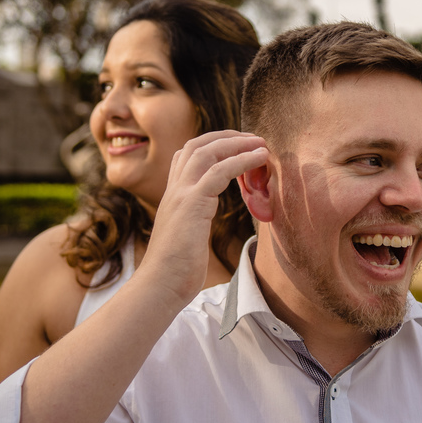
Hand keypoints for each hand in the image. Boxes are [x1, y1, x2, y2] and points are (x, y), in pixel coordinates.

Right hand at [141, 130, 267, 303]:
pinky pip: (219, 171)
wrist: (159, 285)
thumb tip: (201, 227)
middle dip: (227, 137)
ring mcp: (181, 194)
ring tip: (261, 144)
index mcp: (173, 195)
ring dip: (237, 143)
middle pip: (198, 145)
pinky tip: (259, 158)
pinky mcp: (192, 204)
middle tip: (254, 138)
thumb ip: (193, 222)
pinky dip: (242, 160)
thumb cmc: (175, 270)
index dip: (213, 145)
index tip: (238, 146)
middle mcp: (174, 188)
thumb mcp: (186, 236)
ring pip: (208, 152)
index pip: (187, 155)